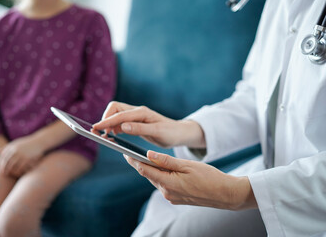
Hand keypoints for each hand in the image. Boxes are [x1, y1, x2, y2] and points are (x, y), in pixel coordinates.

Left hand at [0, 136, 44, 177]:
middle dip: (3, 168)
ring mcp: (21, 154)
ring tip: (9, 174)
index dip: (0, 163)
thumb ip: (9, 148)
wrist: (40, 141)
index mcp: (11, 146)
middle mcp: (14, 150)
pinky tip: (17, 173)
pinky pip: (20, 167)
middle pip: (5, 161)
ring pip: (11, 165)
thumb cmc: (28, 143)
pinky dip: (18, 171)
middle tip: (2, 173)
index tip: (0, 167)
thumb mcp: (17, 143)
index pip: (2, 156)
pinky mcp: (27, 158)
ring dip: (9, 171)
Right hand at [93, 101, 204, 147]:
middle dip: (105, 119)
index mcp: (142, 112)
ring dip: (108, 123)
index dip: (106, 121)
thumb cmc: (170, 132)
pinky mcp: (135, 122)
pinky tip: (111, 136)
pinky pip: (120, 122)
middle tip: (99, 132)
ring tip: (103, 136)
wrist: (178, 133)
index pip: (119, 114)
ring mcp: (135, 116)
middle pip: (114, 109)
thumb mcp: (157, 132)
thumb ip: (140, 128)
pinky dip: (113, 128)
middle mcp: (137, 112)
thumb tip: (122, 126)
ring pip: (116, 115)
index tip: (95, 128)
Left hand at [125, 151, 256, 209]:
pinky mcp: (176, 198)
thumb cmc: (209, 177)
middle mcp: (167, 192)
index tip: (125, 152)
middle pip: (149, 174)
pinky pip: (164, 185)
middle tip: (130, 152)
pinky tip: (162, 169)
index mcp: (168, 183)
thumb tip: (148, 154)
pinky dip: (161, 176)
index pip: (144, 169)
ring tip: (144, 159)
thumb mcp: (187, 165)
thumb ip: (166, 161)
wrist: (225, 194)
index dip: (133, 160)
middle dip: (140, 164)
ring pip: (156, 180)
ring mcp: (171, 197)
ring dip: (151, 170)